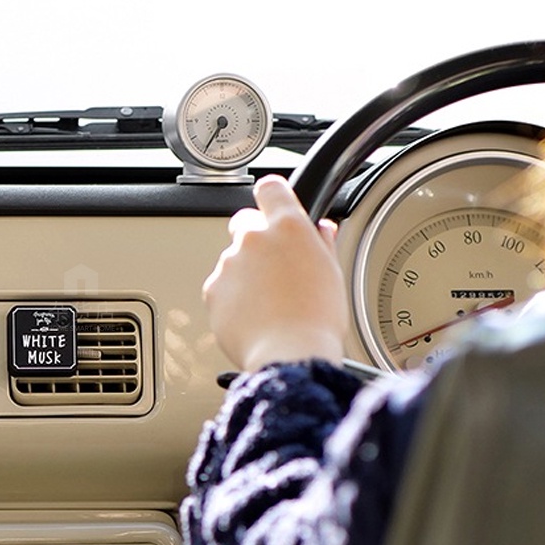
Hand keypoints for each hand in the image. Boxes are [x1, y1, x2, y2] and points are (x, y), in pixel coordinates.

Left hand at [203, 175, 348, 371]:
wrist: (289, 356)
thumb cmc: (316, 321)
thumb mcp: (332, 275)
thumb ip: (322, 244)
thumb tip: (321, 231)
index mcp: (288, 227)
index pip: (271, 188)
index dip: (273, 199)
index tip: (275, 209)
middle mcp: (254, 238)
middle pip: (245, 223)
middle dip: (256, 240)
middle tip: (275, 268)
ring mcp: (229, 263)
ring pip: (233, 260)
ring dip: (245, 274)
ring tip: (269, 304)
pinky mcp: (212, 290)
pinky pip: (221, 287)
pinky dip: (232, 298)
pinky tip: (254, 316)